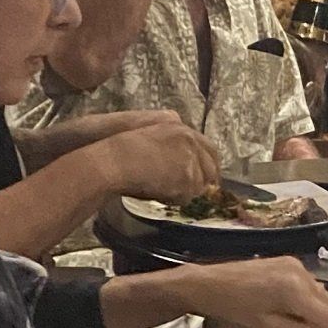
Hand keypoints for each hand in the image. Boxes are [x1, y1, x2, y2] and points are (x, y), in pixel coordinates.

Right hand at [93, 121, 225, 204]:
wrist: (115, 160)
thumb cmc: (122, 152)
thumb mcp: (150, 138)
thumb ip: (170, 149)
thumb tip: (184, 171)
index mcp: (181, 128)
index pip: (208, 149)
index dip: (208, 166)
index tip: (206, 178)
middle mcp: (190, 139)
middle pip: (212, 165)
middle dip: (206, 181)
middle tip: (197, 194)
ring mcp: (191, 156)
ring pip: (200, 183)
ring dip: (186, 191)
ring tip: (165, 192)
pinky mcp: (188, 174)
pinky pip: (188, 195)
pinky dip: (176, 199)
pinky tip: (160, 195)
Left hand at [171, 257, 327, 327]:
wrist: (208, 284)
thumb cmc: (233, 312)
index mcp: (296, 291)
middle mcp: (301, 273)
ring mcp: (295, 264)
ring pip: (321, 293)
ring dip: (320, 311)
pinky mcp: (287, 261)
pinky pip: (309, 284)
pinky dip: (309, 299)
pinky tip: (297, 312)